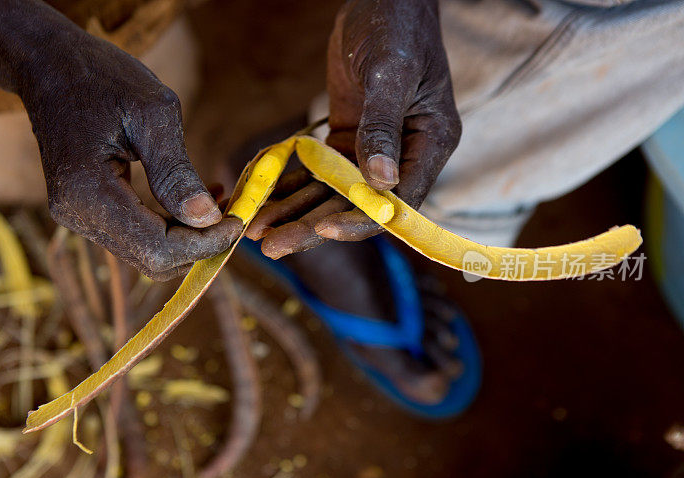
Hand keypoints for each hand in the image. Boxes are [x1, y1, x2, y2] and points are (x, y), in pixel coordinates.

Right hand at [22, 32, 240, 279]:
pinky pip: (136, 235)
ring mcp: (77, 217)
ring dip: (187, 236)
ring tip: (216, 200)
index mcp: (87, 193)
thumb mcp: (152, 114)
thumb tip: (206, 219)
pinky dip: (169, 225)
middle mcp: (76, 215)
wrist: (51, 63)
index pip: (156, 249)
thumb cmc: (103, 78)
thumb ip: (176, 171)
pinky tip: (192, 199)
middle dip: (198, 244)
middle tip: (230, 210)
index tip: (237, 221)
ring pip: (146, 253)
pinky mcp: (85, 212)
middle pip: (152, 260)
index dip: (203, 245)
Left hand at [248, 0, 460, 257]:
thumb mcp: (391, 73)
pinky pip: (317, 174)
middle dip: (312, 227)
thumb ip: (383, 126)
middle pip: (356, 207)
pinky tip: (262, 202)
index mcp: (429, 145)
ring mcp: (372, 152)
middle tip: (270, 245)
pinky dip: (290, 187)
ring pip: (332, 196)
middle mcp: (402, 157)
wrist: (383, 0)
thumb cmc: (396, 27)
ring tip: (256, 232)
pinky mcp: (346, 141)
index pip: (398, 202)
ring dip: (294, 213)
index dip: (360, 220)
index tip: (321, 230)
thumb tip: (381, 183)